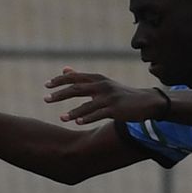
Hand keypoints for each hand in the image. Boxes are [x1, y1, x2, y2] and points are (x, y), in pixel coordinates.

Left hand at [44, 66, 162, 125]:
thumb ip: (82, 78)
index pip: (75, 77)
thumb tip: (64, 69)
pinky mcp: (116, 110)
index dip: (60, 80)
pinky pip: (99, 115)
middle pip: (77, 89)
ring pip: (87, 105)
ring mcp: (109, 98)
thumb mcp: (102, 83)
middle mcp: (102, 86)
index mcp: (98, 79)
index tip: (46, 85)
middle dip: (60, 94)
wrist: (145, 102)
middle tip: (46, 99)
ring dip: (73, 112)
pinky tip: (78, 122)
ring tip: (61, 118)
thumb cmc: (120, 94)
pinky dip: (88, 118)